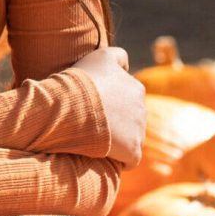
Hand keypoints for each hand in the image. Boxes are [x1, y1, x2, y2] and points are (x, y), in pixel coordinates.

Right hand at [70, 47, 145, 165]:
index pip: (128, 97)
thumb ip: (118, 55)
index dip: (111, 102)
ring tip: (93, 139)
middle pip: (130, 119)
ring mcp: (139, 132)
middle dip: (115, 122)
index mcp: (136, 88)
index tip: (93, 105)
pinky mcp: (133, 151)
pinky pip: (130, 160)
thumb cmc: (82, 80)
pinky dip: (119, 160)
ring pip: (130, 138)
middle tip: (89, 122)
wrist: (72, 106)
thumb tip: (127, 64)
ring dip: (116, 140)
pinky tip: (103, 157)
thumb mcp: (100, 56)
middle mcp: (142, 109)